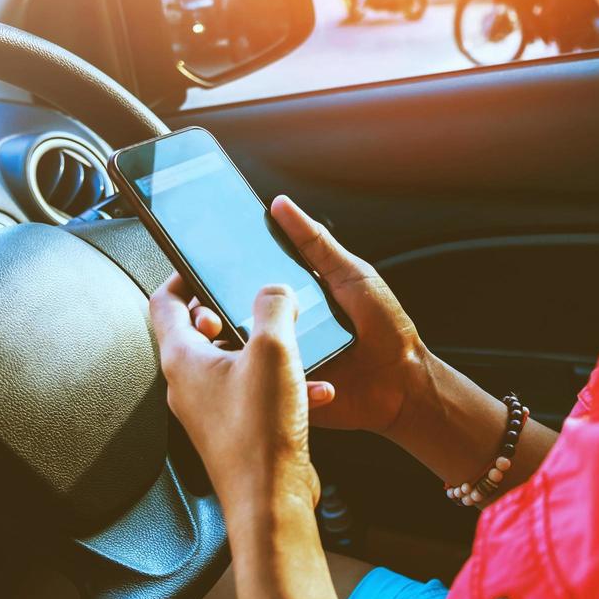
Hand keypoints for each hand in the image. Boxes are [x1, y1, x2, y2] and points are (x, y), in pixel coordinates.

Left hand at [149, 273, 318, 513]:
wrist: (272, 501)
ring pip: (234, 361)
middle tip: (258, 302)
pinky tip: (314, 388)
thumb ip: (272, 307)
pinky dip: (282, 382)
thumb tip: (273, 291)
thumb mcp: (274, 351)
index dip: (182, 276)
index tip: (204, 264)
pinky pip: (256, 391)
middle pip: (200, 331)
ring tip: (293, 343)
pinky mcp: (236, 429)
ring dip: (264, 347)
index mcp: (183, 360)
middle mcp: (189, 385)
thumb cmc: (262, 433)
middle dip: (233, 311)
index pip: (164, 303)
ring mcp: (211, 409)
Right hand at [187, 195, 431, 435]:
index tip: (194, 268)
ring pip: (235, 355)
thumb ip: (315, 242)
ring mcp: (278, 363)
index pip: (241, 284)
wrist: (404, 383)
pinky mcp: (283, 393)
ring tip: (220, 339)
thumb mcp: (350, 274)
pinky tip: (257, 372)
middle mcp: (278, 329)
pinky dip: (253, 380)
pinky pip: (259, 388)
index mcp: (288, 299)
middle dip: (207, 316)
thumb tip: (281, 205)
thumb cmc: (384, 326)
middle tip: (206, 315)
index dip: (214, 278)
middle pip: (227, 319)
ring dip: (223, 349)